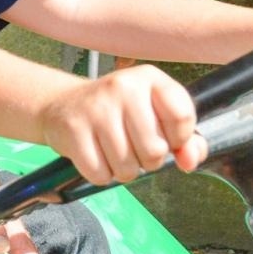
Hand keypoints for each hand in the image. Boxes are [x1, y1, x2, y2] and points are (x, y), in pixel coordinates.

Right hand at [39, 64, 204, 185]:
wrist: (62, 105)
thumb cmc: (118, 113)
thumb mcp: (155, 115)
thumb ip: (185, 140)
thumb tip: (190, 161)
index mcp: (149, 78)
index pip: (182, 116)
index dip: (179, 138)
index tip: (165, 136)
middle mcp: (123, 87)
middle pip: (155, 150)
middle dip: (148, 160)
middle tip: (133, 146)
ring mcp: (96, 109)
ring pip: (128, 168)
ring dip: (124, 170)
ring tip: (113, 151)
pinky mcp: (74, 130)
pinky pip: (100, 174)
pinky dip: (101, 174)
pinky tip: (96, 155)